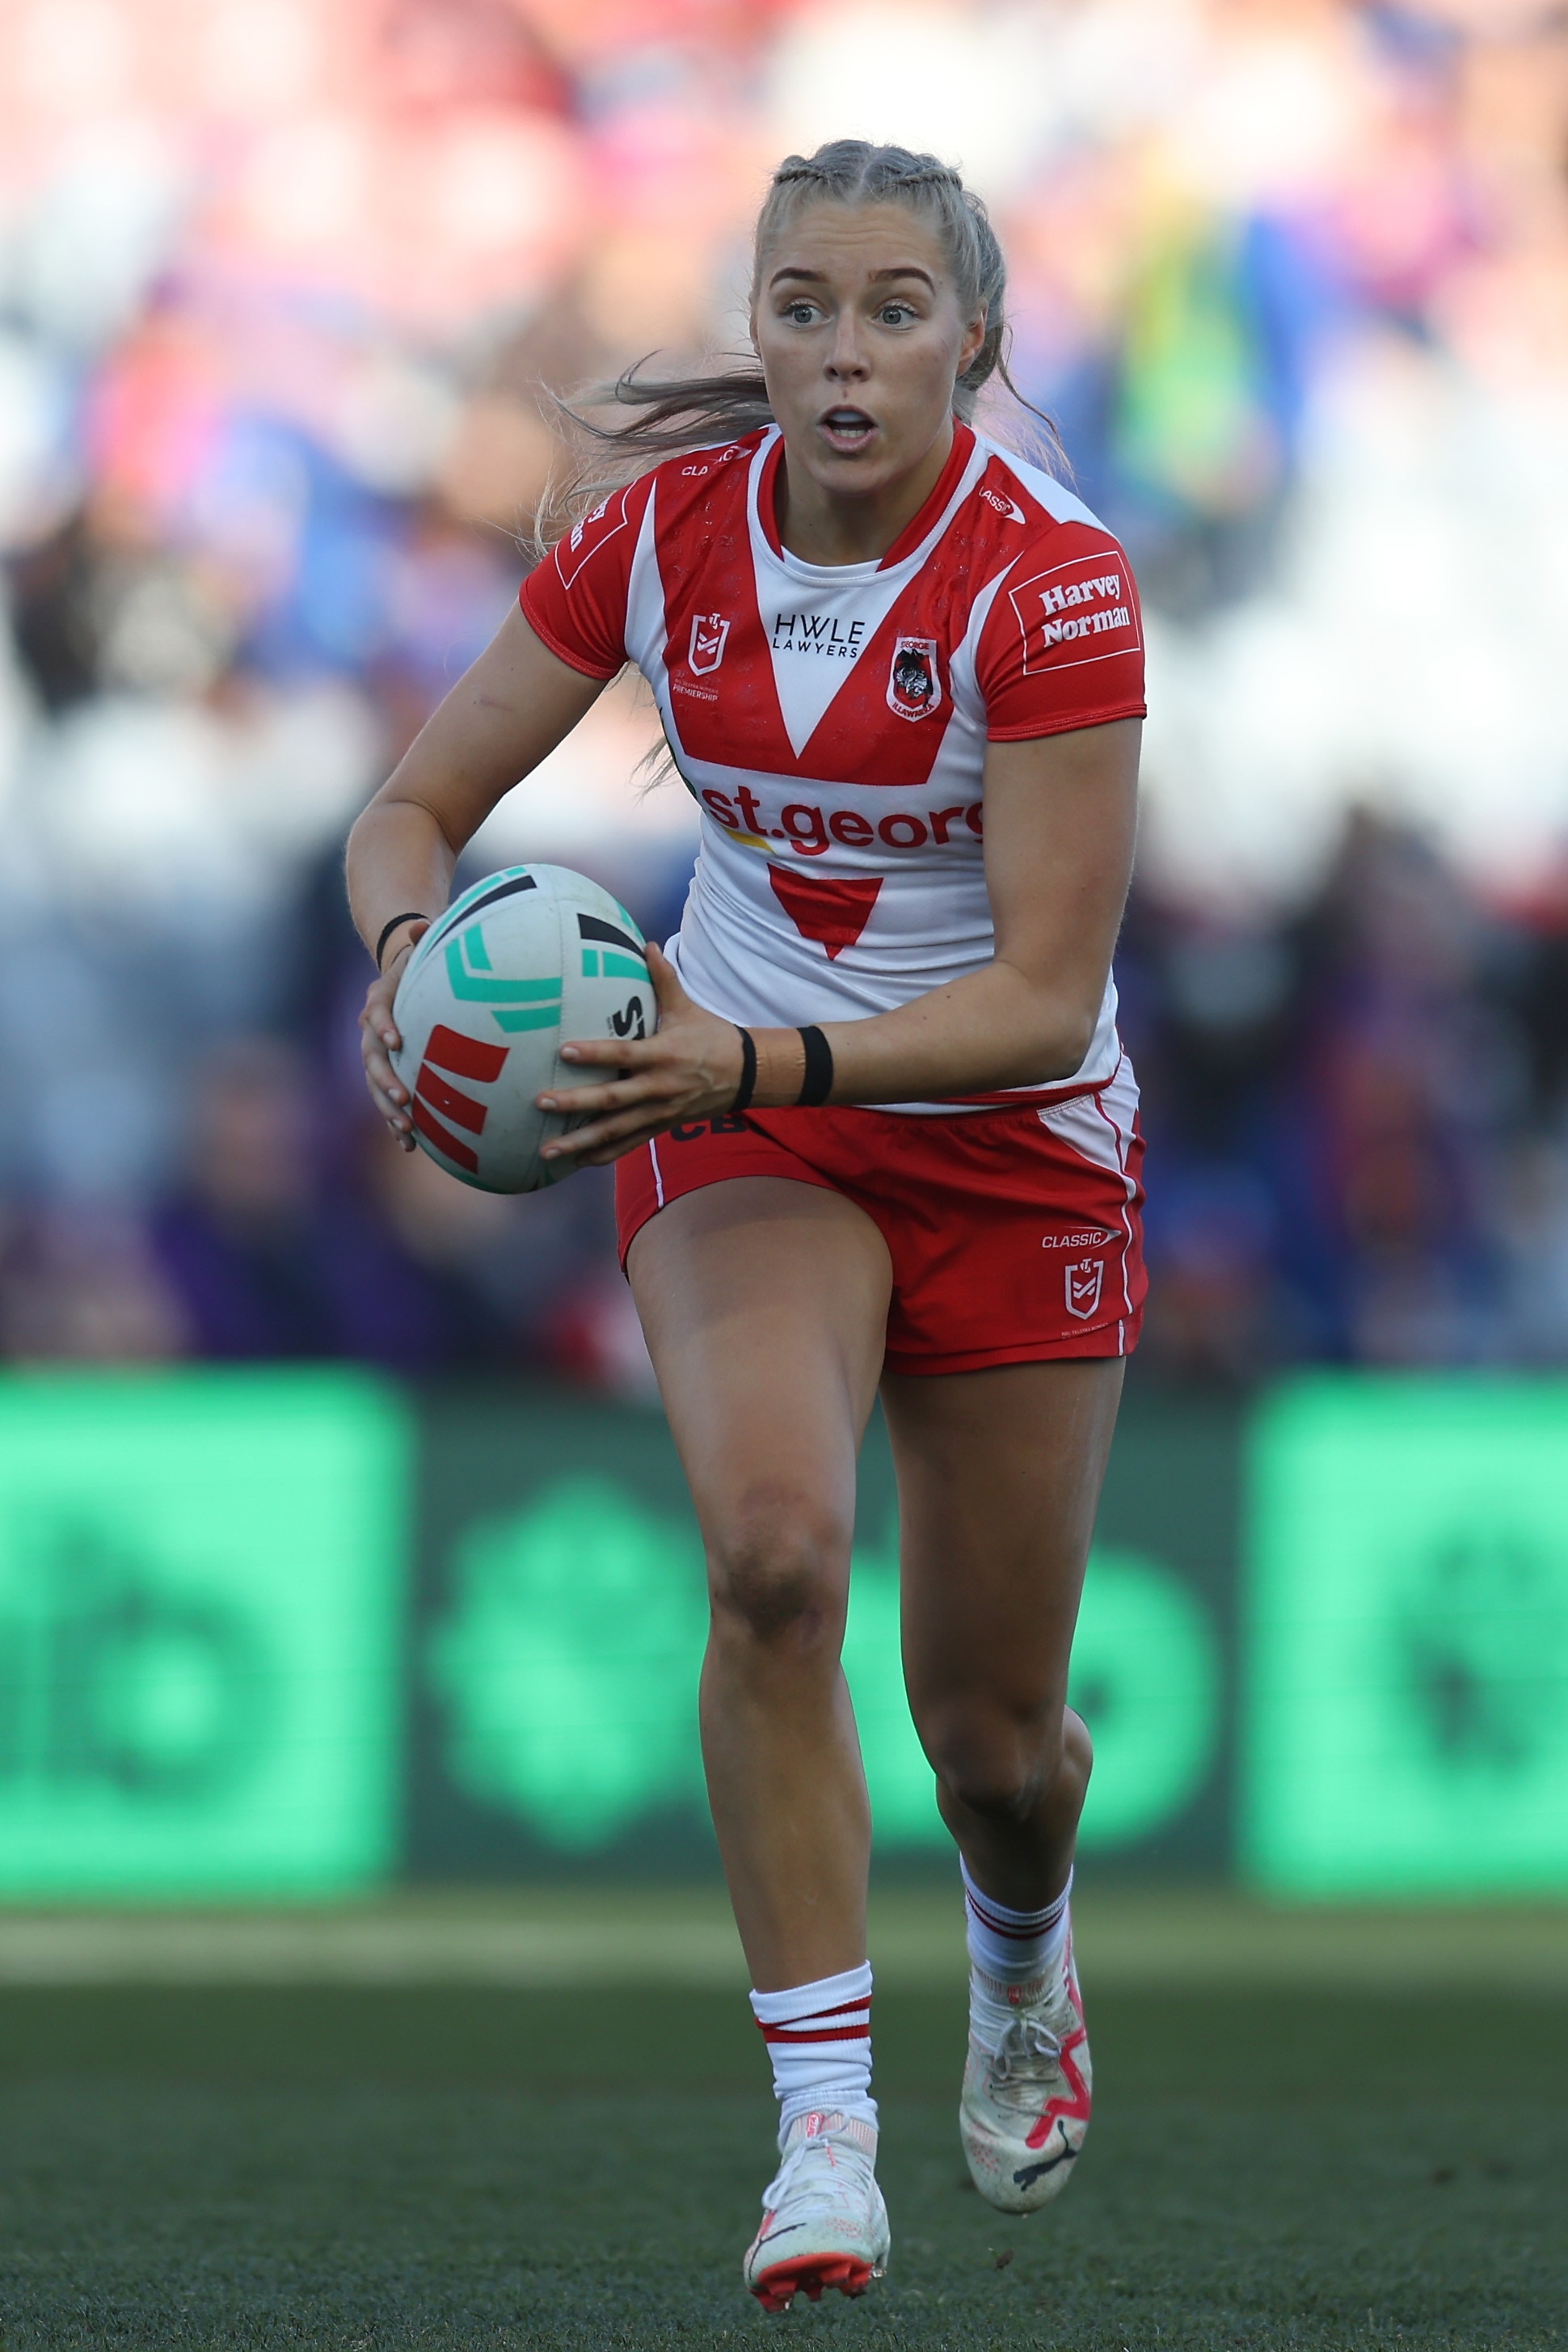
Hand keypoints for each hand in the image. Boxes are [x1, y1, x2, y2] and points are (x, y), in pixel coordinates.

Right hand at [358, 928, 427, 1149]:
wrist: (402, 972)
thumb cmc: (420, 958)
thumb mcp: (423, 943)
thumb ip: (423, 935)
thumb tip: (421, 924)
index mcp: (381, 997)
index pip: (376, 1011)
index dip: (383, 1026)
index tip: (395, 1042)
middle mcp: (372, 1027)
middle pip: (371, 1058)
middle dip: (386, 1082)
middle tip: (405, 1101)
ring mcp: (376, 1051)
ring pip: (376, 1084)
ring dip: (389, 1110)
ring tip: (407, 1133)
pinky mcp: (387, 1069)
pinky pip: (387, 1096)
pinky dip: (396, 1119)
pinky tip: (411, 1144)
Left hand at [537, 943, 745, 1165]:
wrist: (746, 1074)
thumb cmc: (711, 1036)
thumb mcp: (687, 1008)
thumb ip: (663, 978)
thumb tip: (645, 943)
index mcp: (663, 1055)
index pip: (623, 1054)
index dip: (594, 1053)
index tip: (564, 1051)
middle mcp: (659, 1087)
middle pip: (612, 1099)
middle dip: (575, 1103)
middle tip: (541, 1103)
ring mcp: (659, 1112)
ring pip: (615, 1131)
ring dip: (580, 1142)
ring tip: (547, 1150)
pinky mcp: (661, 1126)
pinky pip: (629, 1144)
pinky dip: (603, 1155)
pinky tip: (576, 1162)